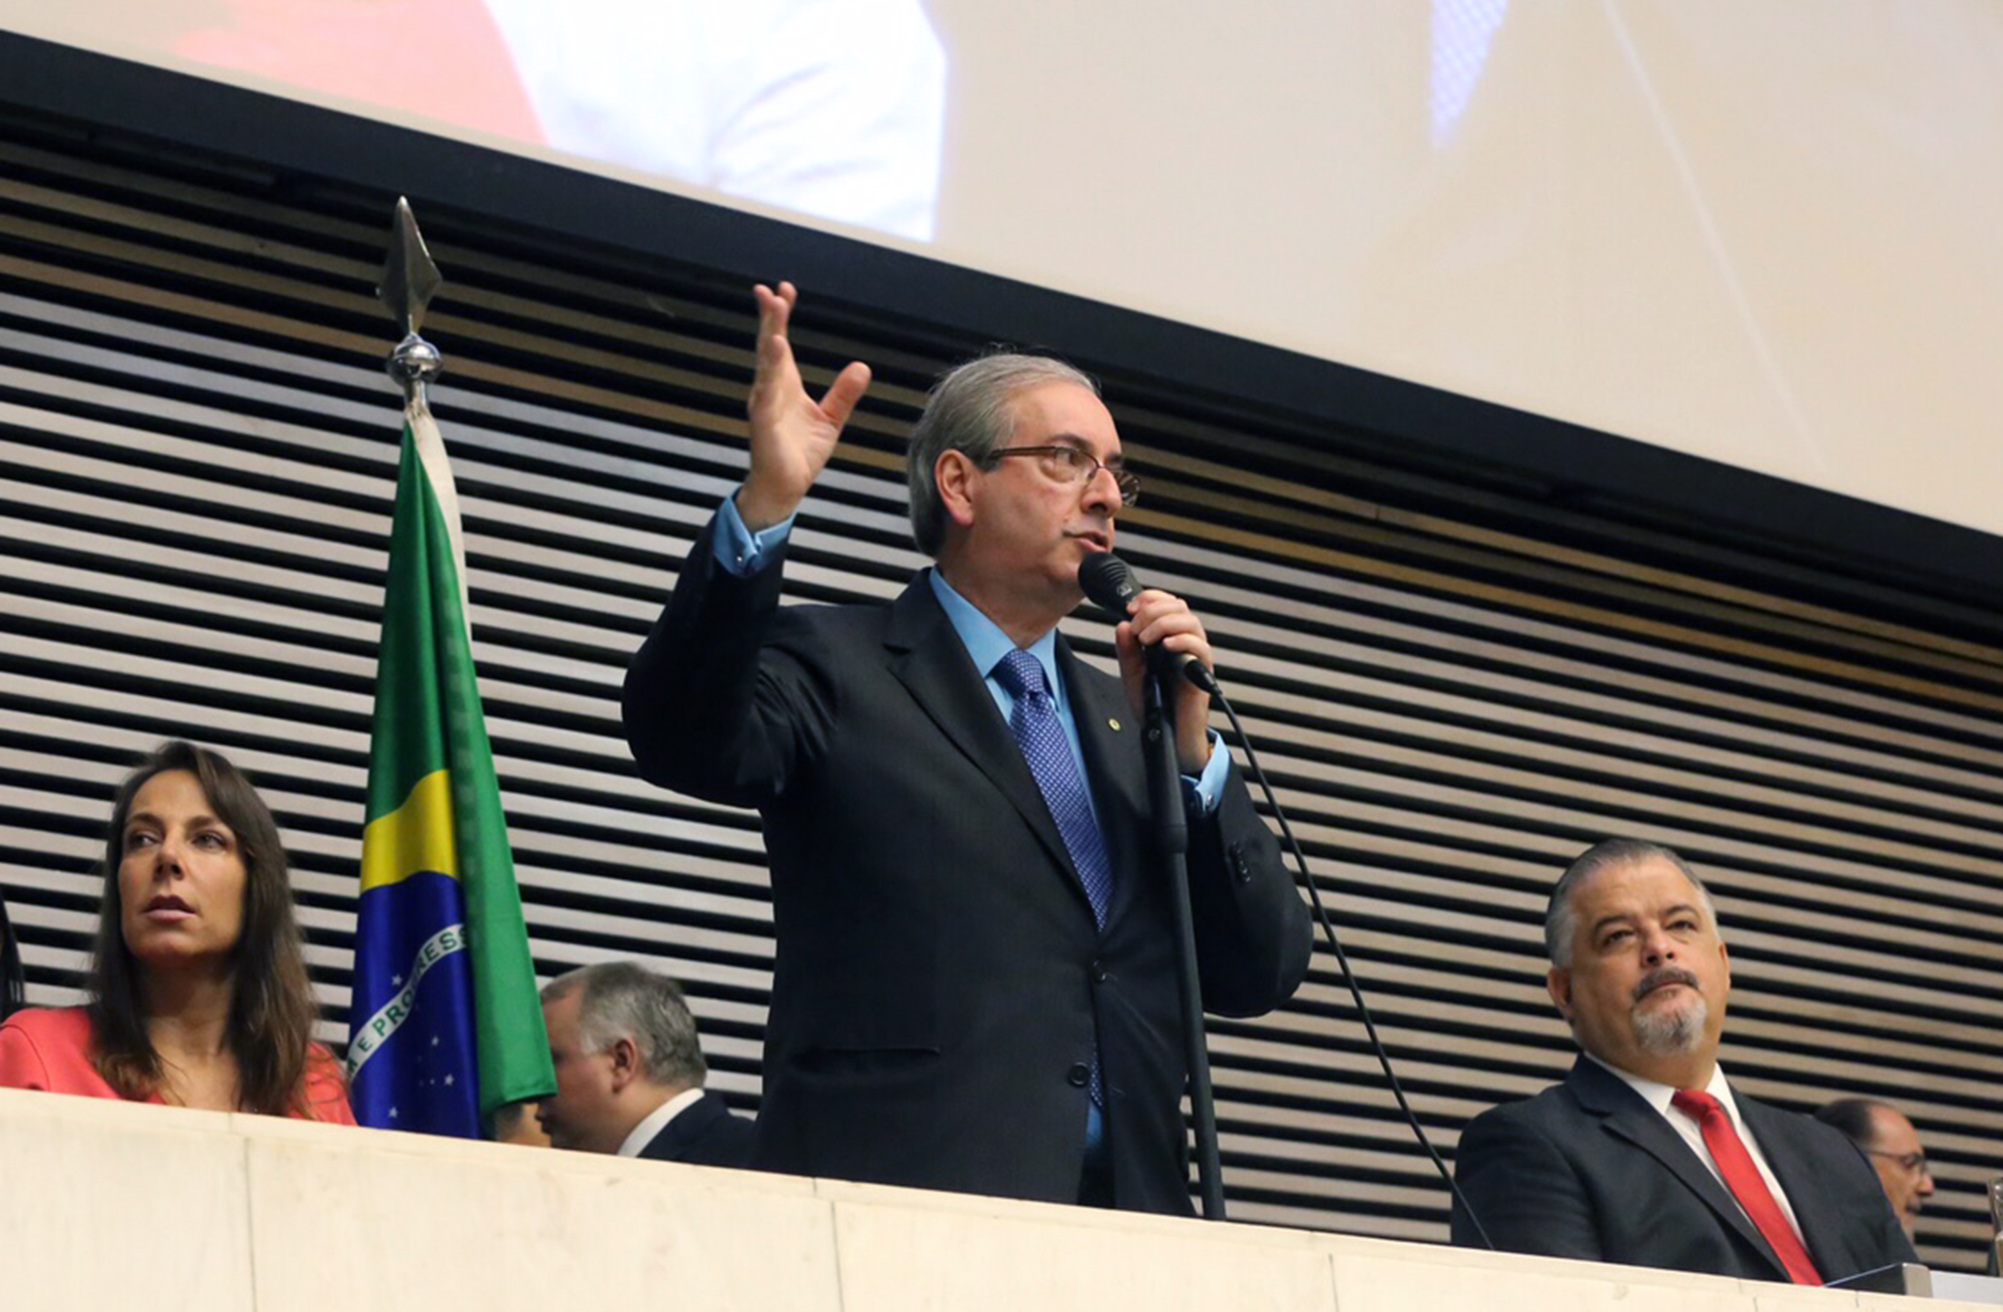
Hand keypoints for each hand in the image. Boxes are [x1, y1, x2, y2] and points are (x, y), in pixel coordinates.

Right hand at [736, 281, 871, 529]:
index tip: (786, 291)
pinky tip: (775, 352)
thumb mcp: (831, 419)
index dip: (781, 317)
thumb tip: (862, 367)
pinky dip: (770, 373)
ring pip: (766, 365)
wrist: (785, 487)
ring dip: (770, 337)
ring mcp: (764, 405)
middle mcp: (770, 389)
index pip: (780, 343)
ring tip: (774, 311)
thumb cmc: (800, 454)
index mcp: (784, 384)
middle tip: (770, 291)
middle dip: (770, 318)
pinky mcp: (764, 423)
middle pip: (769, 346)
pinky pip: (766, 395)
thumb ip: (844, 393)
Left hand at [1114, 588, 1215, 771]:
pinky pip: (1201, 648)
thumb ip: (1127, 652)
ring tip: (1147, 639)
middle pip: (1179, 607)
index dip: (1150, 598)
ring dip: (1165, 623)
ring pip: (1191, 622)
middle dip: (1153, 610)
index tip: (1130, 608)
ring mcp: (1194, 656)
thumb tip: (1122, 626)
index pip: (1166, 604)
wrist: (1167, 735)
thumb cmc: (1155, 707)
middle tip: (1137, 627)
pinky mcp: (1202, 672)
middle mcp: (1183, 643)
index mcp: (1167, 639)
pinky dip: (1182, 641)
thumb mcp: (1132, 675)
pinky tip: (1166, 647)